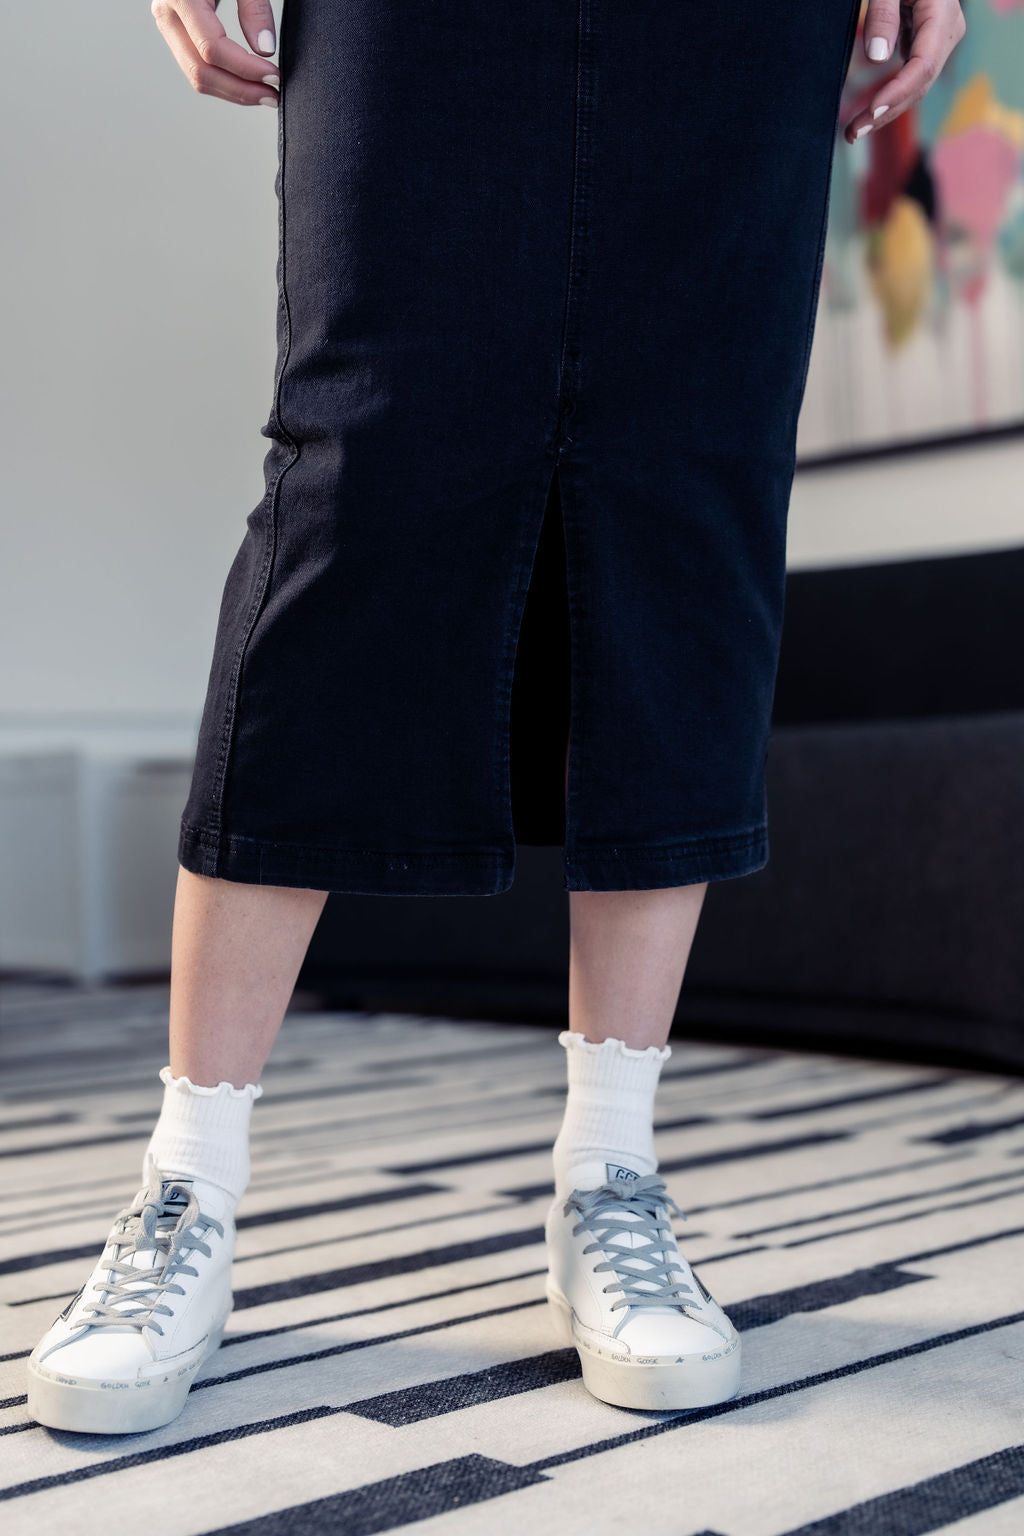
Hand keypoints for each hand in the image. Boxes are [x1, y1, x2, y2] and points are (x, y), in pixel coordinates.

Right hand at [150, 0, 281, 106]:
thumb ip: (254, 6)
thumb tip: (266, 49)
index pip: (212, 48)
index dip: (245, 69)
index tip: (275, 76)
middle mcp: (166, 13)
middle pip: (200, 70)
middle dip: (240, 90)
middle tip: (274, 97)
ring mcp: (168, 24)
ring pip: (196, 75)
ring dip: (232, 92)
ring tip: (264, 95)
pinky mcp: (176, 31)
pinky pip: (197, 66)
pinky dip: (224, 81)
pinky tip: (248, 84)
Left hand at [843, 0, 965, 142]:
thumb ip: (884, 14)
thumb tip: (877, 57)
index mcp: (941, 15)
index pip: (922, 65)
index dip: (898, 91)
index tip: (872, 111)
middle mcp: (947, 33)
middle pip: (919, 83)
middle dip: (886, 112)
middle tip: (851, 133)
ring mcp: (939, 41)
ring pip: (916, 86)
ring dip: (885, 111)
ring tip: (852, 132)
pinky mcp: (926, 45)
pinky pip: (910, 78)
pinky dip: (888, 97)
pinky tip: (866, 115)